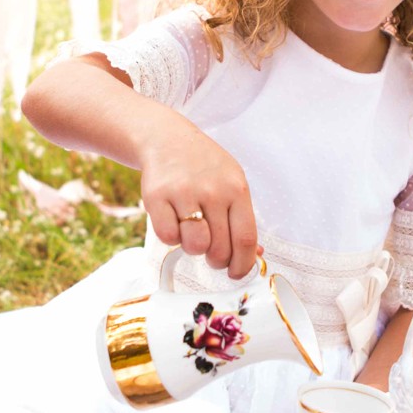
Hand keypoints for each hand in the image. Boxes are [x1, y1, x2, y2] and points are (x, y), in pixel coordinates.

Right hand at [138, 122, 261, 279]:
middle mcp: (212, 191)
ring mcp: (184, 193)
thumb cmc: (204, 166)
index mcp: (236, 189)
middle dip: (217, 261)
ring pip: (195, 245)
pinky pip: (167, 236)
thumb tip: (256, 255)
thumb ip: (242, 218)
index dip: (243, 264)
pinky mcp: (157, 196)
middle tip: (212, 255)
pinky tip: (175, 224)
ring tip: (193, 236)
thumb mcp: (232, 183)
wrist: (168, 139)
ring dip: (194, 249)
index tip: (236, 273)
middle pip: (220, 248)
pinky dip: (171, 238)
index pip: (245, 238)